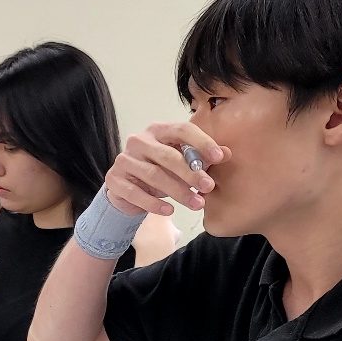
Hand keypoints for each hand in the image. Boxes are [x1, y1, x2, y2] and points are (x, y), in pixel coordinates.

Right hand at [104, 122, 229, 216]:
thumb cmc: (160, 171)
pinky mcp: (114, 179)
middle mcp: (138, 141)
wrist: (127, 189)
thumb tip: (227, 153)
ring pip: (154, 175)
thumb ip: (203, 157)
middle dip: (191, 172)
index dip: (201, 142)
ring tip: (196, 204)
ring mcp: (124, 160)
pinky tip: (169, 210)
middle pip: (167, 155)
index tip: (218, 158)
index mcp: (157, 130)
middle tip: (209, 187)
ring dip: (178, 191)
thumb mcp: (182, 162)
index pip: (181, 130)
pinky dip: (154, 203)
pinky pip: (135, 192)